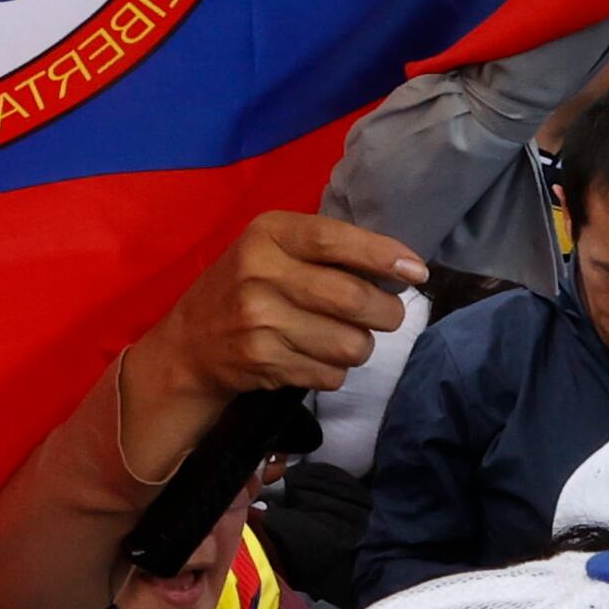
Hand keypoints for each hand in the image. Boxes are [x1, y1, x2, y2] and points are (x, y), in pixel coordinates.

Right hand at [134, 209, 420, 424]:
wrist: (190, 343)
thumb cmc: (246, 285)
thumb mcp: (272, 249)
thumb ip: (326, 250)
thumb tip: (402, 267)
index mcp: (268, 233)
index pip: (334, 240)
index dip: (382, 255)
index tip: (417, 272)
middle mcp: (260, 273)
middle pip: (353, 299)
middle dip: (386, 313)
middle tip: (386, 315)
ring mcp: (259, 321)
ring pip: (350, 344)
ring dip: (359, 347)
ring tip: (343, 340)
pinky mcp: (263, 362)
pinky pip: (330, 375)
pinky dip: (333, 371)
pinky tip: (314, 358)